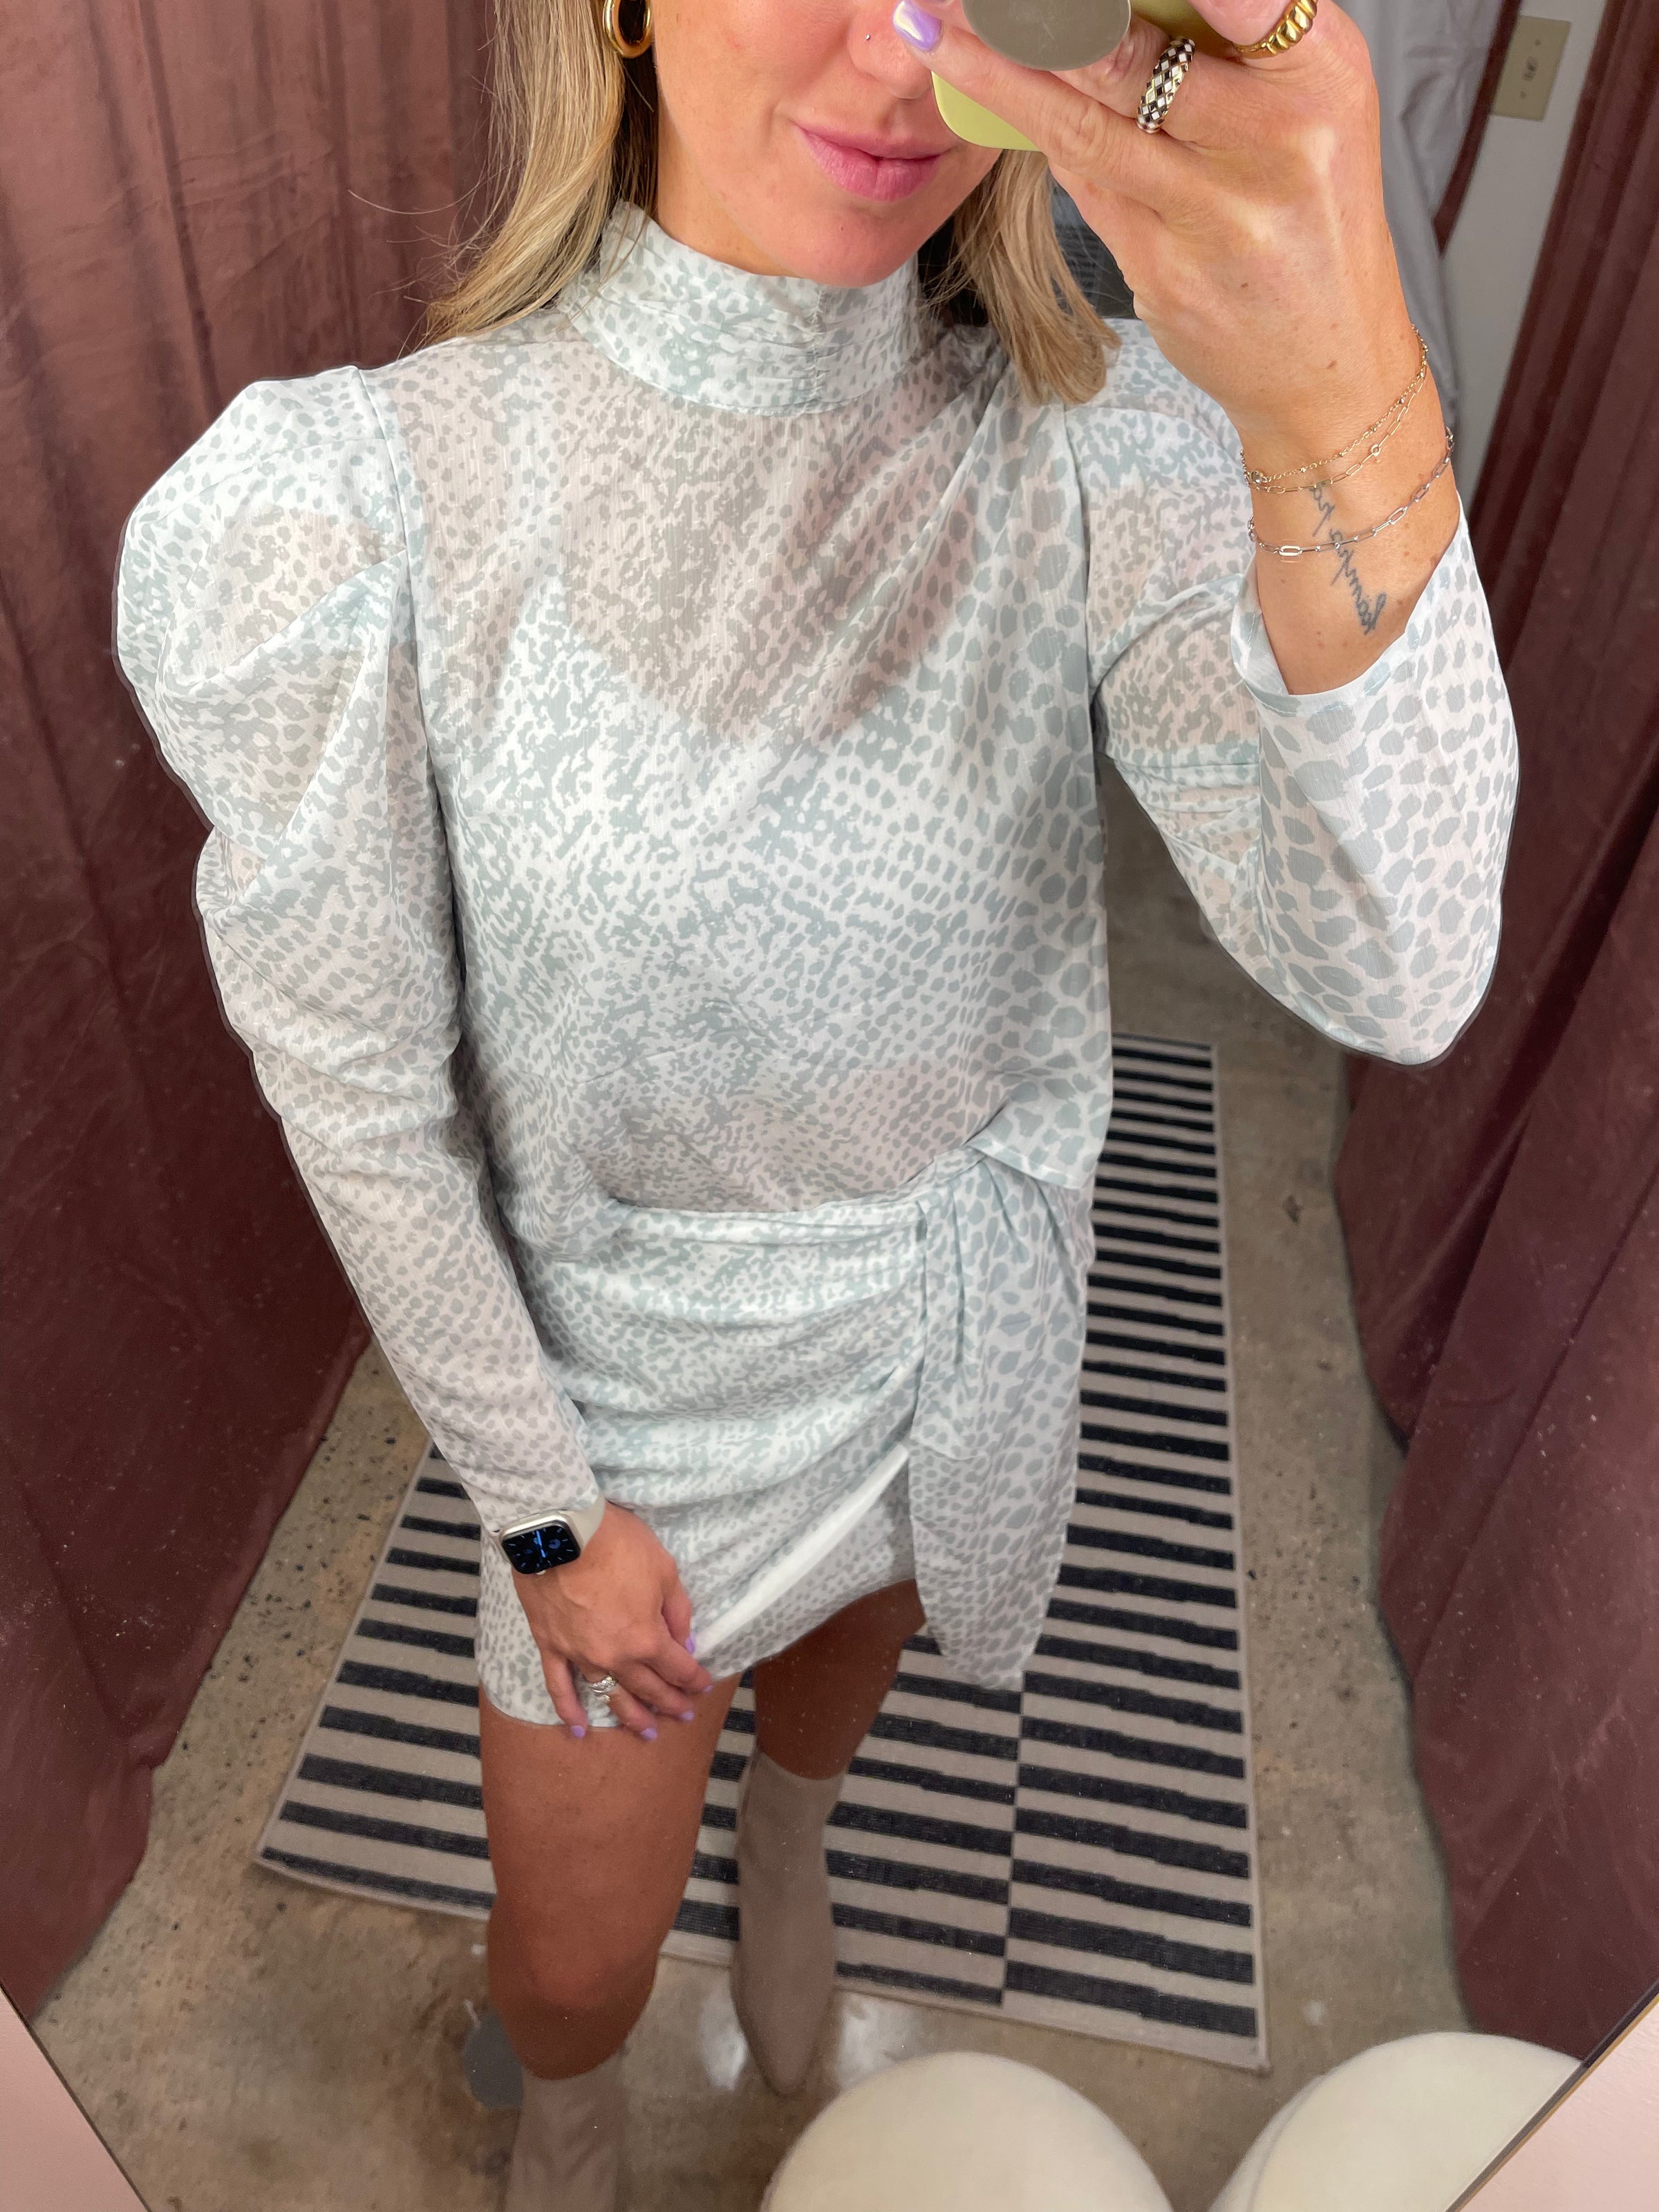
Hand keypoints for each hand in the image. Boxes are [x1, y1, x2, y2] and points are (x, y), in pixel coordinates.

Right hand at [511, 1504, 712, 1739]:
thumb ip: (677, 1610)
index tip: (703, 1686)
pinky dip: (569, 1711)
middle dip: (669, 1702)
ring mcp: (580, 1655)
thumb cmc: (617, 1544)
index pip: (677, 1667)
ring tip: (647, 1731)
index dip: (694, 1679)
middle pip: (648, 1687)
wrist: (560, 1531)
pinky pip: (559, 1686)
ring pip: (610, 1695)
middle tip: (683, 1715)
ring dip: (630, 1715)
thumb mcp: (664, 1569)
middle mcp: (615, 1656)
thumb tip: (684, 1641)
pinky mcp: (551, 1647)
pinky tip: (579, 1730)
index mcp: (647, 1638)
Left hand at [897, 3, 1411, 455]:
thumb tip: (1103, 2)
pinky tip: (988, 94)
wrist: (1328, 363)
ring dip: (997, 72)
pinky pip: (1083, 185)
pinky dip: (1038, 134)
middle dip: (1038, 16)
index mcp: (1322, 71)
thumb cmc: (1312, 212)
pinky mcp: (1165, 270)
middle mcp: (1274, 139)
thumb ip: (1235, 40)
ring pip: (1083, 123)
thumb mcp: (1312, 103)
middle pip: (1129, 57)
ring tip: (931, 29)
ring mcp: (1214, 213)